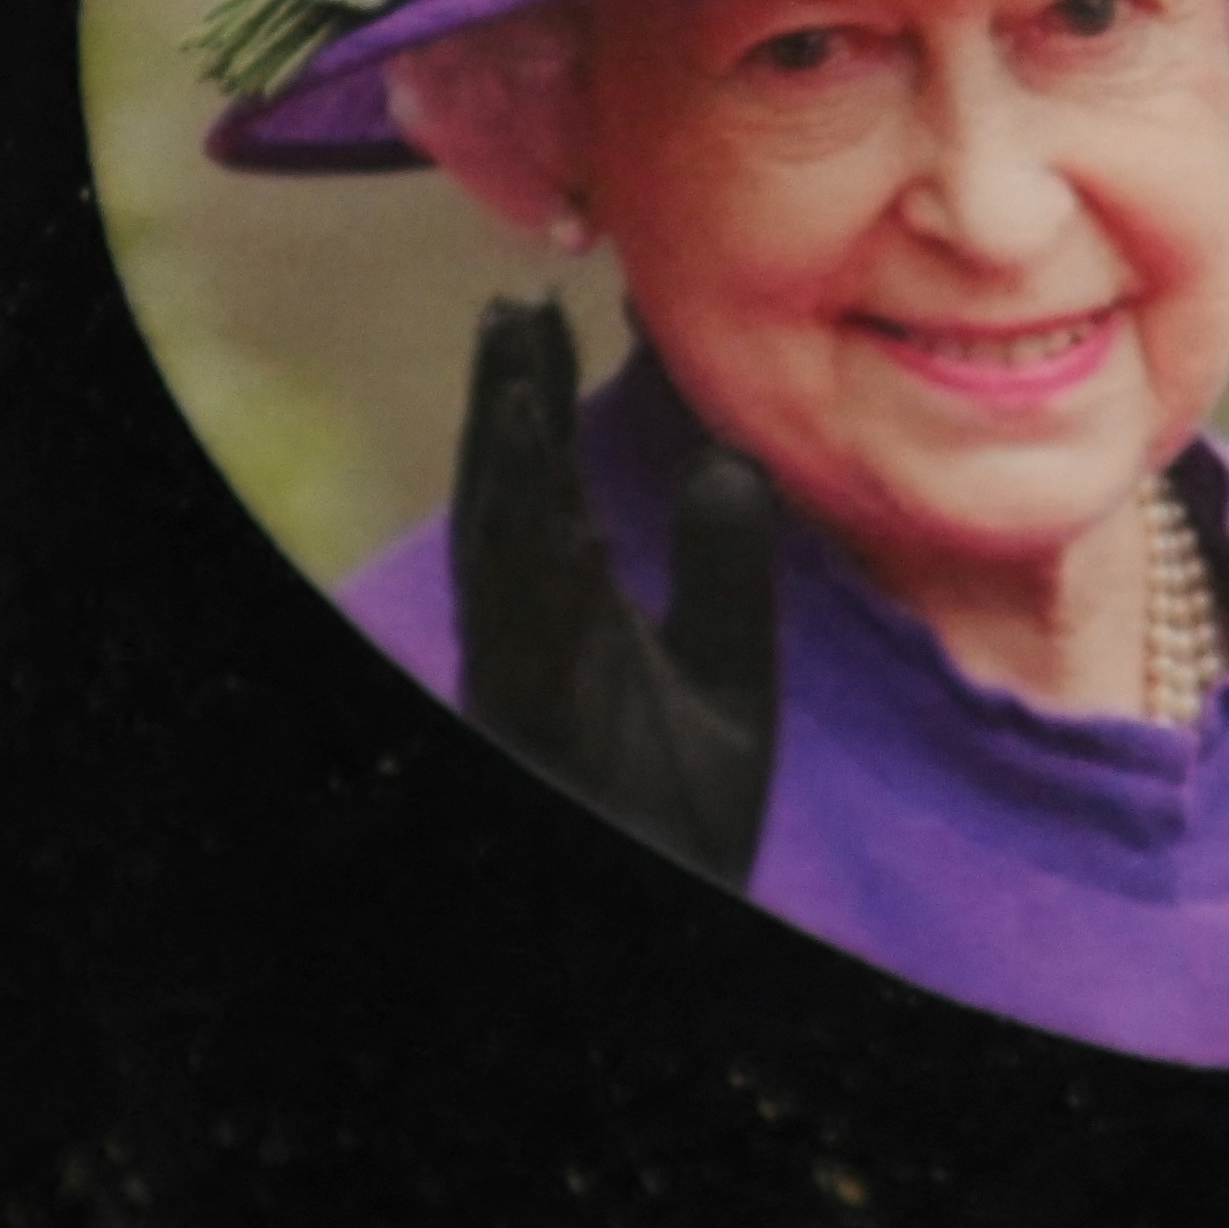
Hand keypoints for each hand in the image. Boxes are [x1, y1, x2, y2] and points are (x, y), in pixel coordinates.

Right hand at [443, 296, 776, 889]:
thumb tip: (726, 462)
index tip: (540, 310)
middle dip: (499, 407)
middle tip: (511, 303)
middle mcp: (529, 648)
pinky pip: (529, 636)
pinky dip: (531, 563)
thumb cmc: (687, 823)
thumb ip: (724, 576)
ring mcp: (526, 689)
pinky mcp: (541, 733)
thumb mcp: (728, 682)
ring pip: (501, 556)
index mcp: (567, 630)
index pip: (542, 495)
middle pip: (504, 505)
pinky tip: (549, 499)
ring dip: (503, 459)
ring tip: (514, 362)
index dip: (528, 406)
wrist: (677, 924)